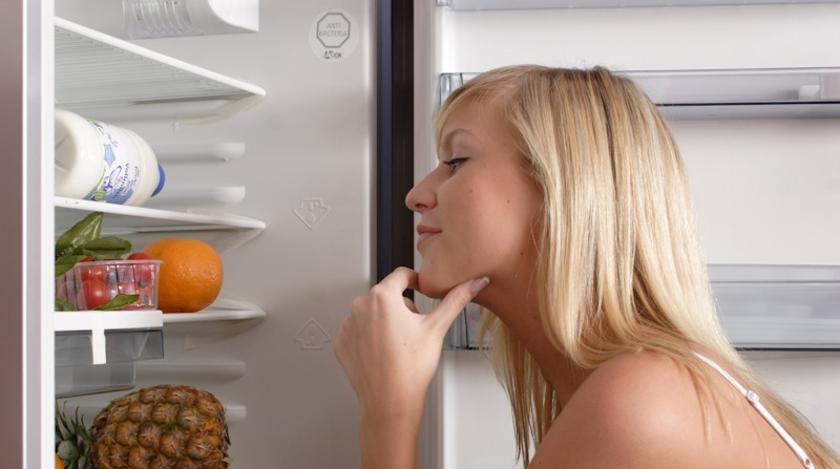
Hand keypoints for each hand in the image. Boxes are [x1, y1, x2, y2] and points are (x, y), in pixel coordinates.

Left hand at [334, 267, 489, 419]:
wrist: (390, 402)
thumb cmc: (411, 368)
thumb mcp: (437, 328)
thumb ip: (456, 299)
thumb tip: (475, 283)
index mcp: (383, 297)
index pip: (402, 275)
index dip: (416, 281)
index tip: (422, 291)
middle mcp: (360, 306)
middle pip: (387, 295)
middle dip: (402, 307)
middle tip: (415, 329)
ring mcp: (348, 325)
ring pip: (372, 313)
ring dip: (385, 321)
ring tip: (399, 344)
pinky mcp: (342, 342)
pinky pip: (359, 331)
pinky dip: (370, 337)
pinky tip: (384, 352)